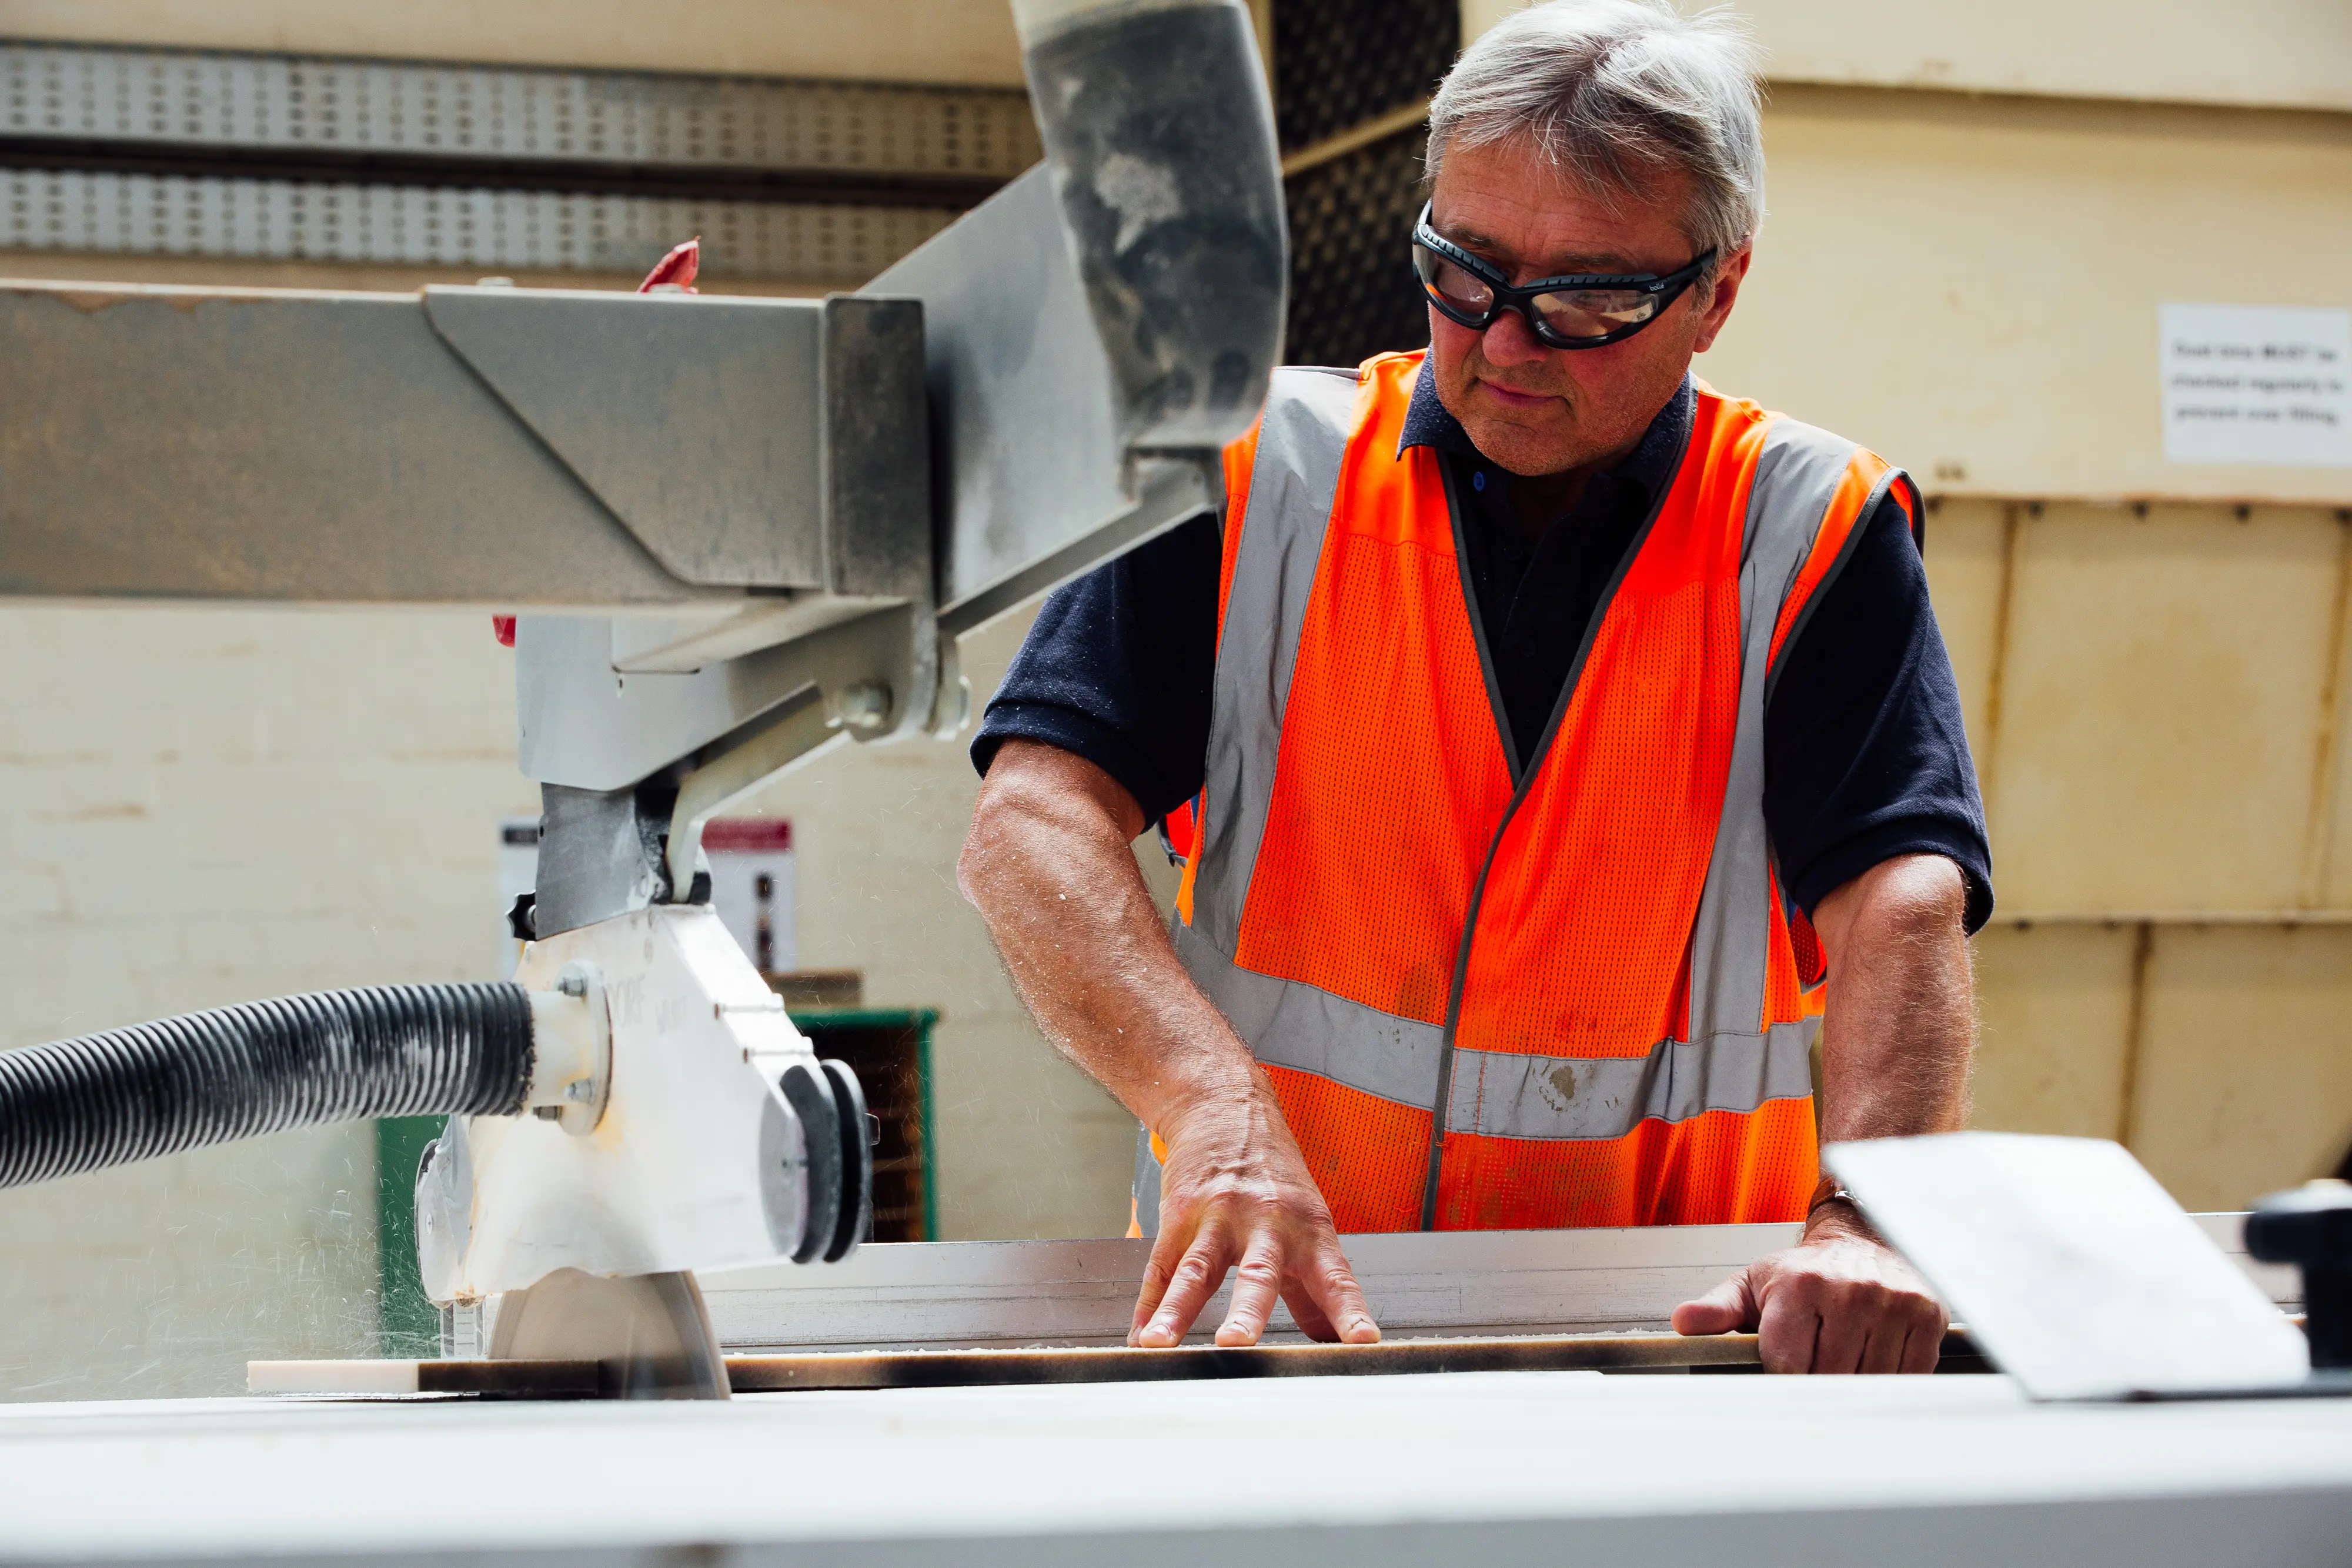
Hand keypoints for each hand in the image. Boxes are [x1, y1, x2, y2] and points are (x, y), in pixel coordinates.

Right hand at [1131, 1072, 1380, 1348]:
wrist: (1225, 1108)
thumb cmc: (1272, 1173)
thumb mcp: (1308, 1224)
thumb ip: (1318, 1289)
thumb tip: (1332, 1341)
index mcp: (1308, 1230)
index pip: (1335, 1278)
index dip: (1349, 1312)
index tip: (1361, 1343)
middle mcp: (1265, 1222)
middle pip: (1257, 1273)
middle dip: (1247, 1310)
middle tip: (1239, 1343)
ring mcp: (1218, 1218)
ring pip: (1196, 1270)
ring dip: (1177, 1311)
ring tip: (1161, 1344)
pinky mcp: (1179, 1215)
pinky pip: (1161, 1266)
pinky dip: (1149, 1305)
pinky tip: (1142, 1336)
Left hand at [1670, 1203, 1945, 1372]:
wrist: (1865, 1239)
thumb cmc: (1806, 1270)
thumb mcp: (1754, 1283)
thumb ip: (1718, 1308)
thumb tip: (1683, 1322)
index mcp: (1800, 1285)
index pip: (1789, 1366)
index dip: (1783, 1382)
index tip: (1780, 1380)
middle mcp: (1849, 1292)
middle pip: (1830, 1378)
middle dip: (1818, 1387)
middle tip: (1813, 1374)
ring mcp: (1892, 1305)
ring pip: (1871, 1383)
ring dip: (1855, 1388)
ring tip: (1842, 1365)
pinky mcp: (1927, 1318)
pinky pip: (1909, 1375)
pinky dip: (1890, 1382)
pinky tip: (1874, 1362)